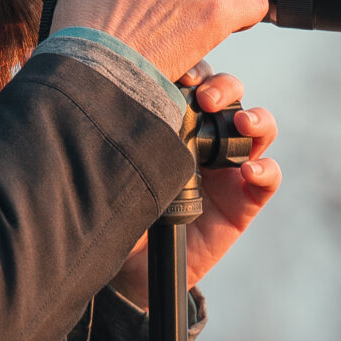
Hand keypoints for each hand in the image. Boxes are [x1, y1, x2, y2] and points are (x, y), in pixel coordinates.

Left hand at [111, 68, 279, 305]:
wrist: (129, 271)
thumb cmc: (118, 212)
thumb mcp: (111, 167)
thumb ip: (110, 133)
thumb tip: (73, 77)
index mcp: (174, 123)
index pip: (193, 82)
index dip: (193, 70)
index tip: (178, 74)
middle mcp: (204, 139)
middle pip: (230, 95)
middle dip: (225, 87)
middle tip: (207, 98)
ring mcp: (227, 169)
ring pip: (257, 128)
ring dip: (256, 118)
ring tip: (243, 122)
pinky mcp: (243, 202)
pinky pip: (267, 179)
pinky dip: (266, 170)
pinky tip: (249, 172)